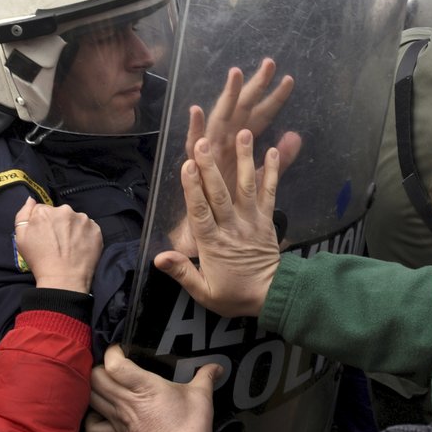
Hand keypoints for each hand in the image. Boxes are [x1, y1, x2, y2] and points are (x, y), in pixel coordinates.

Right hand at [14, 197, 101, 293]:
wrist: (63, 279)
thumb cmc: (39, 260)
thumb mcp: (21, 237)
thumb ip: (23, 214)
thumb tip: (31, 199)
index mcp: (45, 211)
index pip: (42, 210)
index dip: (42, 223)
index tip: (44, 236)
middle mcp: (65, 210)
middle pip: (60, 213)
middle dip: (58, 224)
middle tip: (58, 242)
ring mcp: (83, 219)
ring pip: (75, 219)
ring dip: (72, 228)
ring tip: (70, 246)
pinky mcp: (96, 229)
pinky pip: (88, 228)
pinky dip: (84, 235)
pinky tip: (80, 247)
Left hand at [85, 345, 220, 431]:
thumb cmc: (190, 427)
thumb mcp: (201, 396)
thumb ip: (206, 376)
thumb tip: (217, 367)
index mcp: (144, 386)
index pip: (114, 364)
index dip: (113, 353)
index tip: (120, 350)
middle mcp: (127, 401)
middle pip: (96, 377)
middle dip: (101, 367)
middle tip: (114, 367)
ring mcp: (119, 419)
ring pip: (91, 397)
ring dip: (94, 388)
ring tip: (107, 384)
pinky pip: (93, 426)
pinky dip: (92, 417)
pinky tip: (102, 411)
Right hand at [156, 128, 299, 318]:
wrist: (273, 296)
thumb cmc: (233, 294)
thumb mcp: (203, 292)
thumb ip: (182, 272)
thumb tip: (159, 257)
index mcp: (213, 244)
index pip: (201, 212)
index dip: (193, 189)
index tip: (187, 166)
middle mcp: (232, 227)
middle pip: (220, 194)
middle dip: (211, 168)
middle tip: (204, 143)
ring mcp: (251, 221)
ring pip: (246, 187)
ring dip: (244, 159)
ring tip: (243, 134)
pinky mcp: (266, 219)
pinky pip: (270, 193)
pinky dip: (271, 172)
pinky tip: (271, 151)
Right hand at [185, 58, 293, 200]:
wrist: (211, 224)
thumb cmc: (233, 199)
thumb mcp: (262, 176)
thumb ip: (280, 159)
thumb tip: (296, 136)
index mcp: (242, 141)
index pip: (262, 115)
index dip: (275, 98)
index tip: (289, 80)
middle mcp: (227, 139)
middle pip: (243, 108)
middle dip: (255, 86)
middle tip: (269, 63)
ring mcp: (211, 148)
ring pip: (221, 118)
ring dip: (227, 97)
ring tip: (236, 75)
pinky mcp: (196, 162)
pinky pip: (193, 144)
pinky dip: (194, 128)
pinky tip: (196, 111)